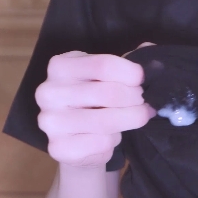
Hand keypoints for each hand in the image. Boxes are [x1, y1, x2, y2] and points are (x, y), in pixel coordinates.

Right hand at [35, 51, 154, 165]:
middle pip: (108, 93)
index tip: (143, 80)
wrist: (75, 140)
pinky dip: (113, 141)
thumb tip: (149, 50)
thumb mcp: (105, 76)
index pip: (103, 65)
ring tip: (134, 118)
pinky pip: (101, 143)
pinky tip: (109, 137)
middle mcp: (48, 92)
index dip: (131, 73)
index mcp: (59, 66)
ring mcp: (50, 121)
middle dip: (135, 99)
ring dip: (130, 120)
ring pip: (107, 121)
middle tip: (143, 103)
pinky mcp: (58, 148)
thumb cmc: (93, 102)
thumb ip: (126, 63)